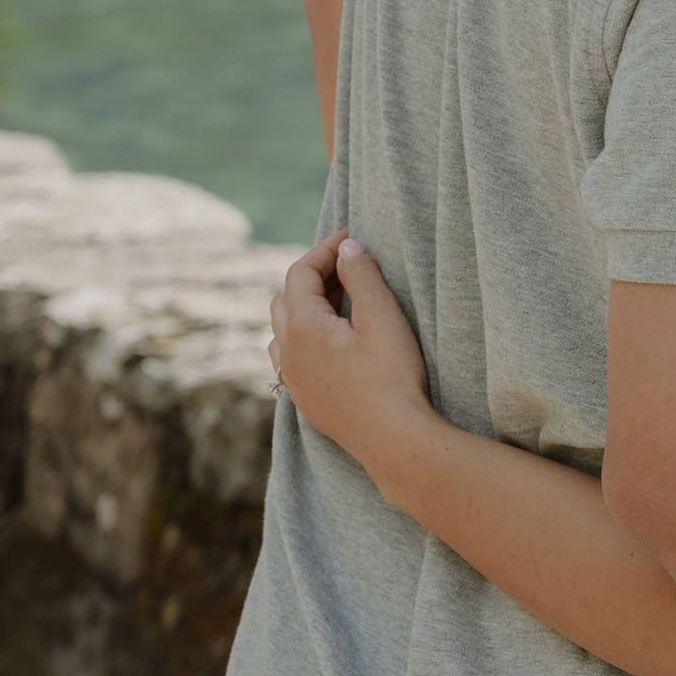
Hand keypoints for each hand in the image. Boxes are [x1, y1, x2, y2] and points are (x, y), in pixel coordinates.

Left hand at [271, 233, 431, 494]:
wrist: (393, 439)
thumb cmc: (391, 375)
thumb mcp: (382, 315)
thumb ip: (361, 275)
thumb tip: (347, 249)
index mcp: (301, 327)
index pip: (300, 273)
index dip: (325, 249)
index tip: (353, 237)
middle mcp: (286, 353)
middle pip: (285, 299)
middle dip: (313, 276)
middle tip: (349, 267)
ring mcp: (292, 380)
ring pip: (283, 331)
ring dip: (304, 309)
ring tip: (340, 303)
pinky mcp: (305, 401)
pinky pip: (289, 359)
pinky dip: (304, 339)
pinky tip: (331, 344)